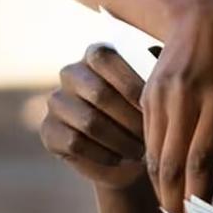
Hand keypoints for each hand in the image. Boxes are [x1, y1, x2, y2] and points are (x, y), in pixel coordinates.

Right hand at [40, 45, 145, 190]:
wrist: (130, 156)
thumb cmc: (148, 116)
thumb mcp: (159, 92)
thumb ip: (159, 72)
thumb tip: (164, 55)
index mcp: (97, 54)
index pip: (106, 59)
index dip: (132, 85)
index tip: (156, 108)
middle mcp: (71, 73)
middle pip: (99, 94)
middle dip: (131, 119)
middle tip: (152, 137)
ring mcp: (56, 101)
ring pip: (89, 122)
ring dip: (120, 140)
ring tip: (140, 151)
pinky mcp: (48, 130)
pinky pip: (76, 143)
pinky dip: (103, 154)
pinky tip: (119, 158)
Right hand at [145, 0, 212, 212]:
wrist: (207, 7)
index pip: (200, 160)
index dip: (197, 201)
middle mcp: (184, 97)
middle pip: (171, 166)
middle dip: (174, 211)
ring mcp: (160, 95)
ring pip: (155, 158)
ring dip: (163, 196)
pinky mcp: (146, 95)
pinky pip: (148, 141)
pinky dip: (158, 171)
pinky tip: (169, 191)